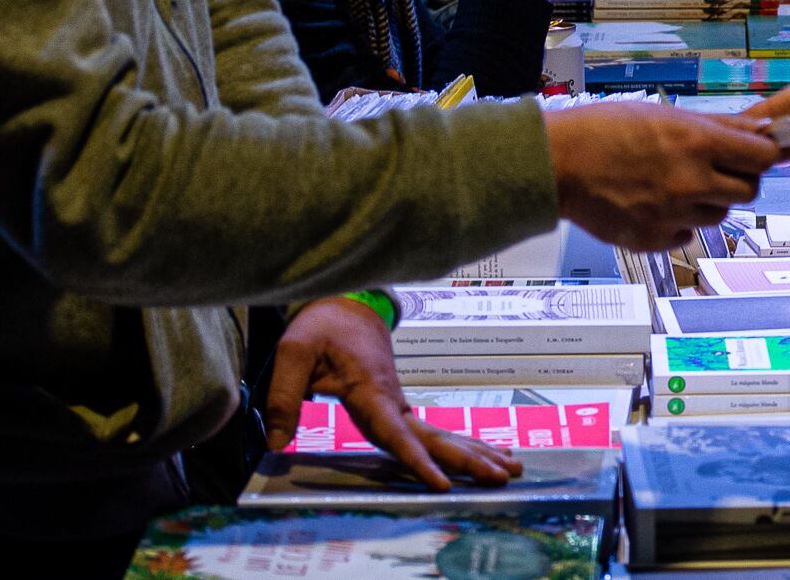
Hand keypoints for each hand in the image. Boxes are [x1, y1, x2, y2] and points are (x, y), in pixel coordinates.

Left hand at [264, 297, 520, 490]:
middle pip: (435, 435)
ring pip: (441, 434)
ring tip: (511, 471)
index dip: (416, 459)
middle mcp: (394, 399)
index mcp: (371, 388)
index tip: (439, 484)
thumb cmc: (320, 326)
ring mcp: (400, 403)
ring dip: (476, 453)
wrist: (345, 305)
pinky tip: (487, 455)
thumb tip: (278, 443)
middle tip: (504, 477)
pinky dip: (462, 445)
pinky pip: (432, 431)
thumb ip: (283, 397)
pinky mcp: (398, 407)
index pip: (396, 430)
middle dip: (469, 458)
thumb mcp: (293, 353)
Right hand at [546, 100, 778, 249]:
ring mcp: (674, 215)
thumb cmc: (605, 130)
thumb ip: (718, 126)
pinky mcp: (654, 240)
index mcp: (697, 143)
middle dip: (737, 180)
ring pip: (718, 215)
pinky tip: (655, 204)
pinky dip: (678, 223)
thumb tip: (760, 129)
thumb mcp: (666, 115)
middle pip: (749, 191)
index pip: (762, 157)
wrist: (557, 164)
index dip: (761, 156)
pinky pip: (687, 234)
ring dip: (707, 202)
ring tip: (674, 184)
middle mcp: (691, 182)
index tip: (752, 155)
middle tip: (714, 170)